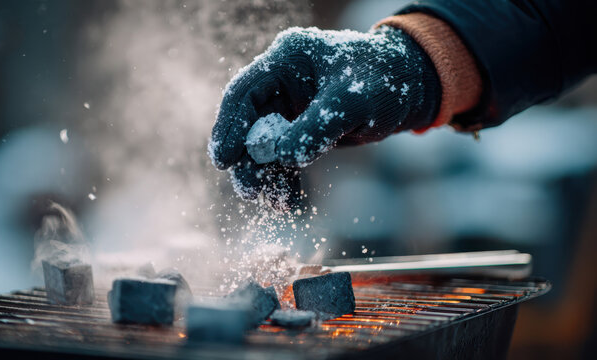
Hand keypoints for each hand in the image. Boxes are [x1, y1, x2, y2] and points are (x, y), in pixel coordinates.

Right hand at [209, 26, 440, 209]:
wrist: (412, 90)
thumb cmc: (385, 81)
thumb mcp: (352, 101)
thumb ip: (316, 128)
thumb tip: (282, 158)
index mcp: (287, 59)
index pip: (244, 93)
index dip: (229, 127)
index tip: (224, 160)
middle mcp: (282, 83)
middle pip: (248, 124)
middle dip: (248, 160)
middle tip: (250, 191)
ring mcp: (291, 108)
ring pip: (264, 146)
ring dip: (266, 175)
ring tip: (278, 202)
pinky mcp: (302, 129)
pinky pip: (283, 157)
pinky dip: (283, 178)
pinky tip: (287, 198)